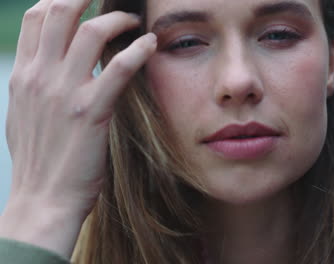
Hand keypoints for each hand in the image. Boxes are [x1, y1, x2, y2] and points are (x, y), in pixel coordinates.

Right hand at [1, 0, 155, 256]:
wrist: (42, 199)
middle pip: (61, 11)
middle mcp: (40, 76)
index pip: (39, 17)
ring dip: (118, 19)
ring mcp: (63, 92)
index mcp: (24, 75)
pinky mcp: (90, 112)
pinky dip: (137, 50)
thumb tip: (46, 65)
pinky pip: (118, 68)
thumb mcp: (25, 114)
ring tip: (135, 21)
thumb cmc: (39, 160)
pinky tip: (150, 45)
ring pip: (90, 31)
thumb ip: (35, 85)